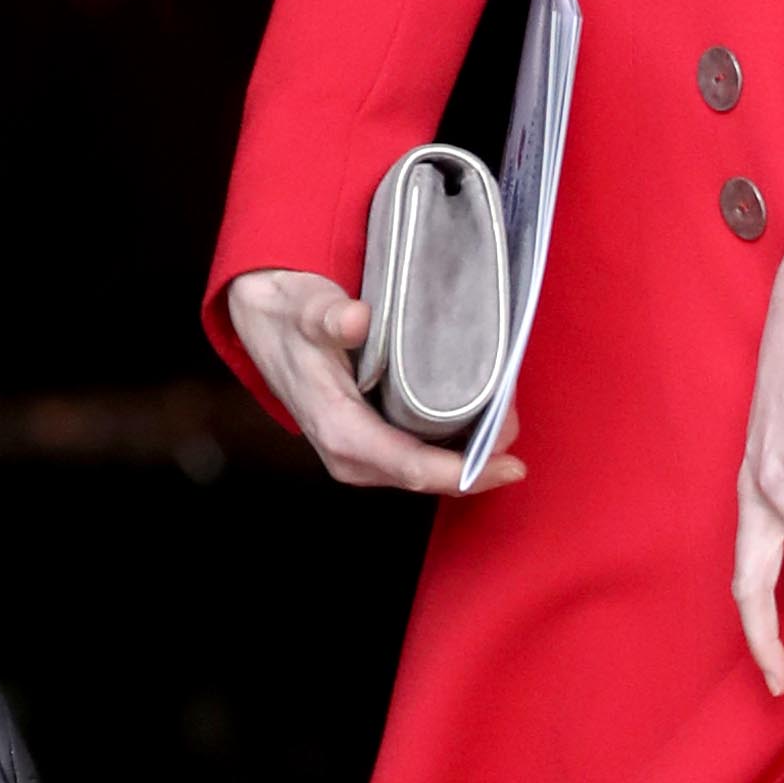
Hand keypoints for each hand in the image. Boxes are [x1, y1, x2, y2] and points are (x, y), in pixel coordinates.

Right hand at [226, 265, 524, 498]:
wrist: (266, 322)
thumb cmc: (291, 316)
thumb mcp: (306, 308)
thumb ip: (329, 316)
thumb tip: (357, 320)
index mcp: (340, 432)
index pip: (412, 467)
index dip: (463, 472)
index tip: (510, 464)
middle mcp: (352, 456)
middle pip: (429, 474)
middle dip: (479, 458)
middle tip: (517, 422)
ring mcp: (362, 455)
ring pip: (428, 468)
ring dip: (470, 451)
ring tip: (508, 417)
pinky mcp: (370, 445)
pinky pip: (420, 455)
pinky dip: (453, 442)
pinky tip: (482, 417)